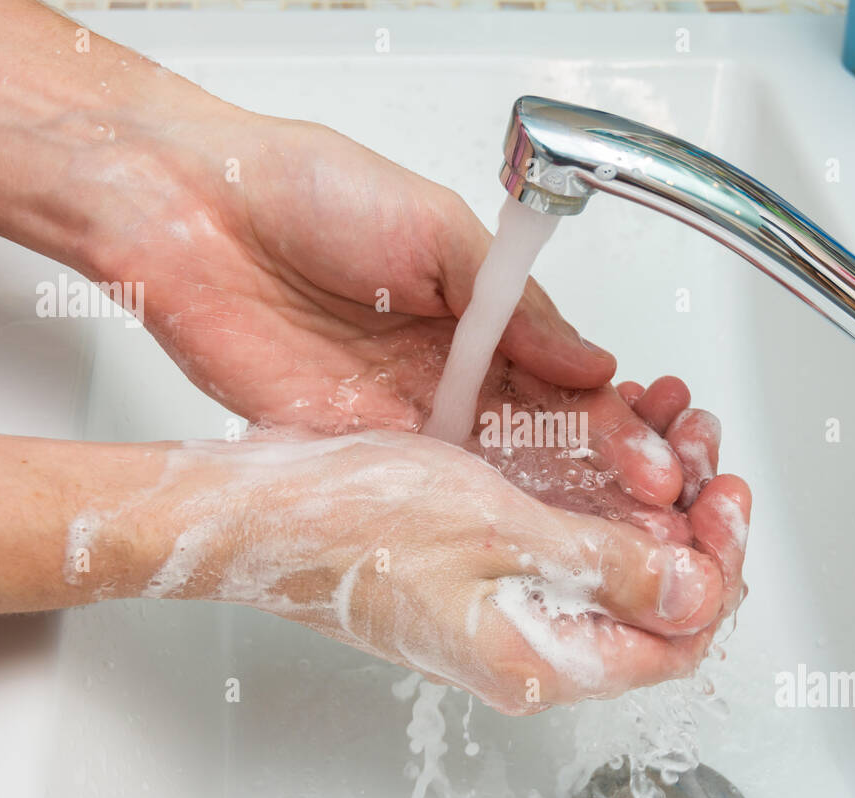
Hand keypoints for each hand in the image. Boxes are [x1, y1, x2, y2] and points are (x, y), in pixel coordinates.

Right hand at [93, 429, 747, 713]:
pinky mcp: (484, 573)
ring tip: (668, 431)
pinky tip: (611, 439)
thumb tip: (697, 591)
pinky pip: (569, 543)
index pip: (673, 639)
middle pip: (652, 603)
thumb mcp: (498, 531)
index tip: (724, 502)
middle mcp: (529, 643)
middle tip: (705, 458)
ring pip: (615, 565)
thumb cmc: (350, 523)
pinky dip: (602, 493)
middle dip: (693, 527)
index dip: (715, 571)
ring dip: (652, 501)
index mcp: (539, 654)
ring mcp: (506, 608)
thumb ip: (608, 565)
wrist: (257, 515)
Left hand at [94, 106, 686, 504]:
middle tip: (652, 523)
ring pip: (491, 480)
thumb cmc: (311, 191)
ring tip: (606, 550)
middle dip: (600, 484)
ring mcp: (401, 418)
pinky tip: (517, 546)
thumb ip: (517, 306)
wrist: (195, 208)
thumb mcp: (441, 230)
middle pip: (539, 444)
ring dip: (549, 514)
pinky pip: (418, 493)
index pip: (567, 386)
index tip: (659, 461)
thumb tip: (595, 363)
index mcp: (481, 317)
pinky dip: (469, 522)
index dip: (615, 427)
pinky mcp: (349, 449)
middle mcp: (447, 375)